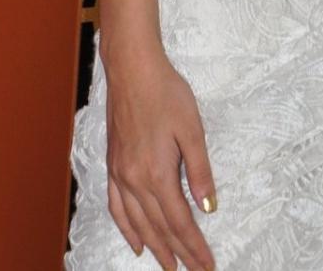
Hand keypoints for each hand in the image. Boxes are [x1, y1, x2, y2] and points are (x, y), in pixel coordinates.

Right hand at [104, 46, 216, 270]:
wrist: (132, 70)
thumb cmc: (166, 93)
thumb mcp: (192, 129)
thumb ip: (200, 171)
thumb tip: (209, 207)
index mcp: (157, 174)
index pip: (179, 221)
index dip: (194, 246)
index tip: (206, 264)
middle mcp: (134, 181)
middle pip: (159, 228)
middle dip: (178, 253)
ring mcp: (120, 175)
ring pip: (137, 223)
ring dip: (154, 248)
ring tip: (168, 266)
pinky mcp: (113, 166)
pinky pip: (117, 208)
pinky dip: (126, 229)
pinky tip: (136, 242)